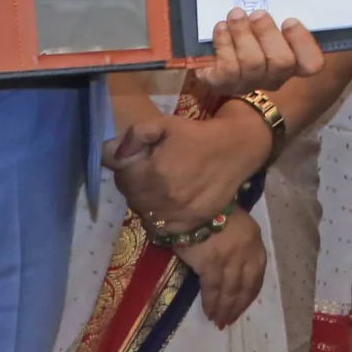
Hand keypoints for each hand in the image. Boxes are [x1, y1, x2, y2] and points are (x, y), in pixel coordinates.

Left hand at [106, 106, 269, 233]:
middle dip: (134, 184)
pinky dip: (159, 216)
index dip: (126, 168)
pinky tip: (167, 202)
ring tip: (159, 186)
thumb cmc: (198, 135)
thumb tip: (115, 152)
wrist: (235, 151)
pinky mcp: (189, 225)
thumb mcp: (166, 124)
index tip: (136, 161)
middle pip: (132, 197)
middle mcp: (165, 198)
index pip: (123, 178)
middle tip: (147, 172)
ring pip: (145, 213)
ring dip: (145, 201)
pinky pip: (161, 227)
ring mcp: (178, 215)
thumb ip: (137, 135)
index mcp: (157, 172)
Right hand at [172, 208, 266, 330]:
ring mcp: (230, 259)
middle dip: (237, 305)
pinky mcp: (211, 265)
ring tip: (218, 321)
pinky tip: (209, 311)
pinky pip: (212, 289)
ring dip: (224, 308)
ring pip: (229, 290)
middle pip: (245, 285)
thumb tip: (232, 263)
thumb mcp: (234, 221)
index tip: (243, 304)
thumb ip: (238, 243)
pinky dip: (211, 302)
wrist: (191, 203)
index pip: (257, 272)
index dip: (250, 292)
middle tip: (230, 320)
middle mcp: (246, 252)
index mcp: (254, 239)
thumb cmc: (210, 209)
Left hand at [195, 12, 320, 95]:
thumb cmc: (247, 33)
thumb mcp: (264, 24)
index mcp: (291, 62)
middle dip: (268, 33)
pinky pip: (228, 67)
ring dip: (243, 33)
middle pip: (282, 62)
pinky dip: (224, 42)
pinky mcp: (224, 84)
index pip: (312, 63)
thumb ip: (273, 17)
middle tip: (257, 14)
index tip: (289, 20)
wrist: (210, 56)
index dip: (303, 42)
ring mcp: (249, 83)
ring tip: (235, 15)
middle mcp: (274, 77)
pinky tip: (221, 27)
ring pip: (252, 62)